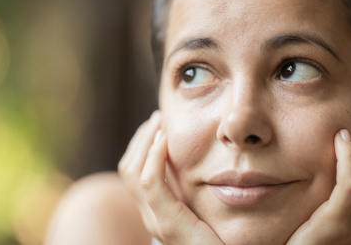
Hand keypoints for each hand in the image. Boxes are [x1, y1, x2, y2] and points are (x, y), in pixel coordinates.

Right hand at [118, 111, 223, 244]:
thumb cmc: (221, 238)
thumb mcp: (204, 206)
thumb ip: (193, 188)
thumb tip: (195, 160)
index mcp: (157, 212)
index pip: (134, 173)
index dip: (142, 146)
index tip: (158, 125)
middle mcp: (150, 217)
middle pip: (128, 169)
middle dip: (141, 139)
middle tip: (158, 118)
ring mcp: (156, 222)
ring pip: (134, 173)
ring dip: (145, 143)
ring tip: (160, 123)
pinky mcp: (169, 225)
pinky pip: (150, 184)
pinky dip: (153, 159)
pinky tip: (163, 141)